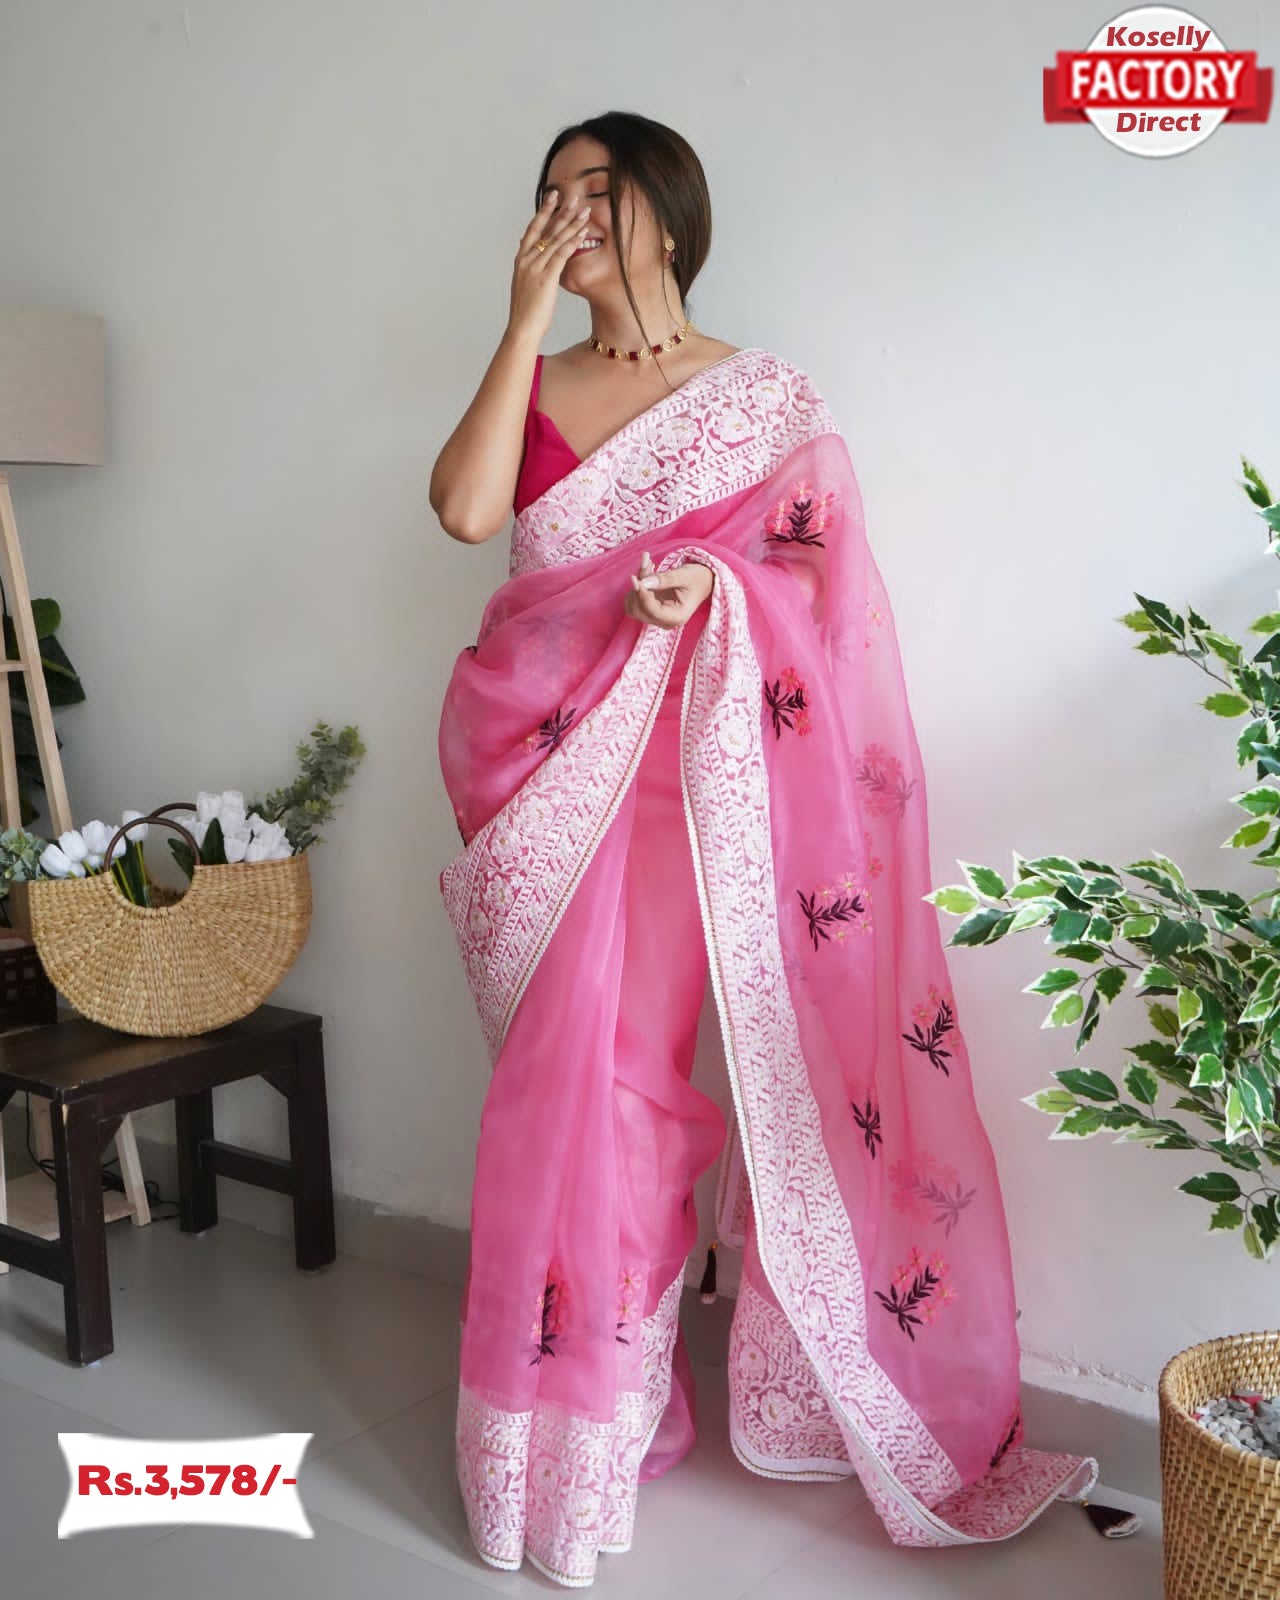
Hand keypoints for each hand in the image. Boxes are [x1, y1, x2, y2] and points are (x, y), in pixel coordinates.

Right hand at [506, 191, 593, 345]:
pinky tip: (583, 233)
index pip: (533, 229)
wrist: (522, 328)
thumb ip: (530, 269)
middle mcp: (527, 259)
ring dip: (572, 224)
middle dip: (561, 212)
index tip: (552, 197)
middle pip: (546, 229)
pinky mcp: (546, 277)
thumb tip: (534, 260)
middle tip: (573, 198)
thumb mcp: (525, 285)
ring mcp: (536, 267)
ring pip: (556, 239)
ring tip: (584, 212)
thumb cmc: (526, 312)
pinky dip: (573, 241)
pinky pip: (561, 254)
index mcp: (521, 260)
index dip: (544, 212)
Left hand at [623, 551, 714, 629]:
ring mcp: (656, 616)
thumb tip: (643, 582)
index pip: (651, 611)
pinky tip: (648, 571)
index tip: (637, 578)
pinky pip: (635, 599)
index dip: (642, 595)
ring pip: (633, 605)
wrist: (703, 580)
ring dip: (637, 585)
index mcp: (676, 617)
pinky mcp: (650, 609)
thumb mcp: (684, 575)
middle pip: (638, 611)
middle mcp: (664, 621)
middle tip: (646, 565)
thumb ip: (664, 579)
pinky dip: (637, 585)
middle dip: (639, 588)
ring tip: (648, 565)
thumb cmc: (697, 578)